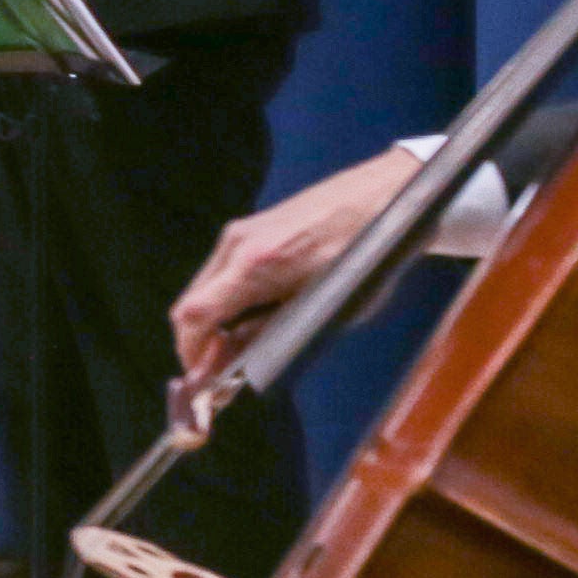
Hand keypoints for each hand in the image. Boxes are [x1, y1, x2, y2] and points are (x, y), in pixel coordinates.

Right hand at [174, 146, 416, 377]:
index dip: (190, 351)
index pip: (196, 313)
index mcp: (257, 266)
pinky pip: (220, 273)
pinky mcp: (248, 229)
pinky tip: (246, 316)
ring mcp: (239, 233)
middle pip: (190, 302)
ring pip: (203, 287)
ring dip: (209, 320)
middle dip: (196, 340)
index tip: (199, 378)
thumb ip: (277, 330)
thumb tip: (242, 357)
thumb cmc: (368, 256)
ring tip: (232, 347)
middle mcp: (237, 245)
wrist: (386, 200)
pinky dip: (222, 300)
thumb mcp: (328, 307)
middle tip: (215, 369)